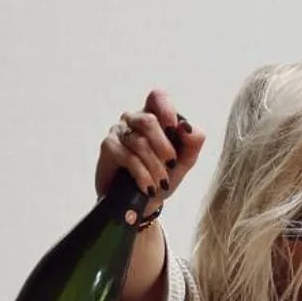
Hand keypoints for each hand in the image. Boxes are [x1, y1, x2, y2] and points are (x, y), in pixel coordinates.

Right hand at [95, 89, 205, 205]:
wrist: (142, 204)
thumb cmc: (162, 176)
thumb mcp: (184, 161)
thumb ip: (193, 142)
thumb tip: (187, 127)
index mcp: (154, 115)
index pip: (158, 97)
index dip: (166, 109)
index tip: (174, 129)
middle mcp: (134, 118)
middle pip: (149, 121)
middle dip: (164, 146)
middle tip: (171, 164)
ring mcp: (119, 131)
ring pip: (139, 143)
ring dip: (155, 167)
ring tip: (161, 183)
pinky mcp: (108, 147)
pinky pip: (128, 157)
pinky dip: (142, 175)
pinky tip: (148, 187)